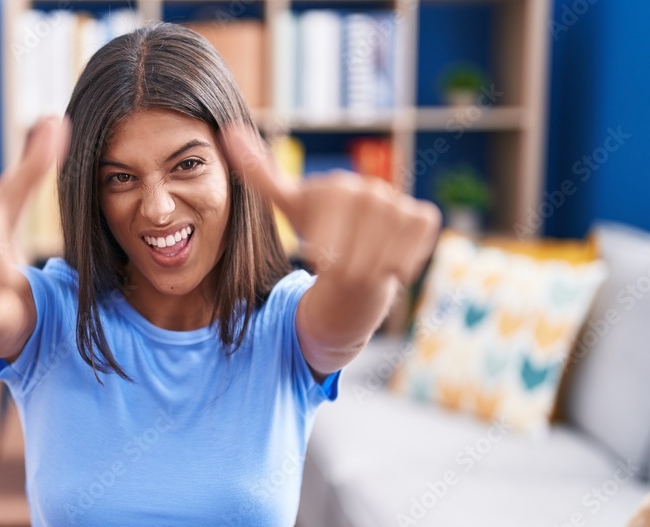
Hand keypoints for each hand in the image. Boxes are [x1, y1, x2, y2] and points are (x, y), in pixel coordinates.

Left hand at [220, 125, 440, 288]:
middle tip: (338, 263)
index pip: (324, 244)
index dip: (319, 257)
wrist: (356, 245)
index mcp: (336, 188)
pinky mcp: (423, 218)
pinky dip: (396, 267)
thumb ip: (259, 172)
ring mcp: (399, 203)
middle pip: (351, 257)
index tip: (315, 253)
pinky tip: (386, 260)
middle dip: (341, 269)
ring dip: (366, 272)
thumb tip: (226, 130)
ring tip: (359, 261)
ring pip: (379, 262)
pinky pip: (407, 258)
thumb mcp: (288, 205)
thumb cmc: (319, 229)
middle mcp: (371, 190)